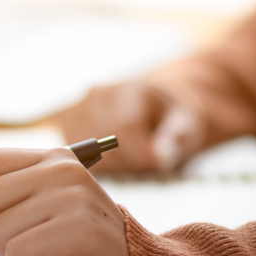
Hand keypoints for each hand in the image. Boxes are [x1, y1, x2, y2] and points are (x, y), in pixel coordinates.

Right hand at [58, 80, 202, 173]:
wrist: (150, 111)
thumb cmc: (170, 120)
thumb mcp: (187, 124)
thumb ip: (178, 138)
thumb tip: (162, 155)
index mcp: (130, 89)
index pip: (125, 125)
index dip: (140, 152)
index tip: (158, 164)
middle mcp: (98, 95)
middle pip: (105, 140)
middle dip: (130, 162)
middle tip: (148, 164)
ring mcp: (78, 110)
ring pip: (89, 152)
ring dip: (115, 167)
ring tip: (135, 160)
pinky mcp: (68, 127)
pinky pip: (79, 156)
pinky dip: (100, 166)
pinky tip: (117, 161)